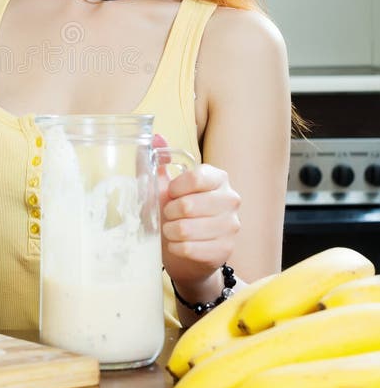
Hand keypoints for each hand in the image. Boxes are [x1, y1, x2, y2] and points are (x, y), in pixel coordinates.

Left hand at [158, 148, 240, 297]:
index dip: (175, 188)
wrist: (187, 248)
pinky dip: (176, 248)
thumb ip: (159, 161)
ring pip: (187, 229)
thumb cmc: (177, 212)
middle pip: (189, 205)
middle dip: (169, 212)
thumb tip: (155, 137)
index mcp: (218, 178)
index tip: (169, 193)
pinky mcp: (226, 250)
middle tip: (168, 214)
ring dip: (170, 231)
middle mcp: (230, 199)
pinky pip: (190, 249)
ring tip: (170, 230)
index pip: (196, 178)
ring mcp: (232, 226)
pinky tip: (176, 244)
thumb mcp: (166, 185)